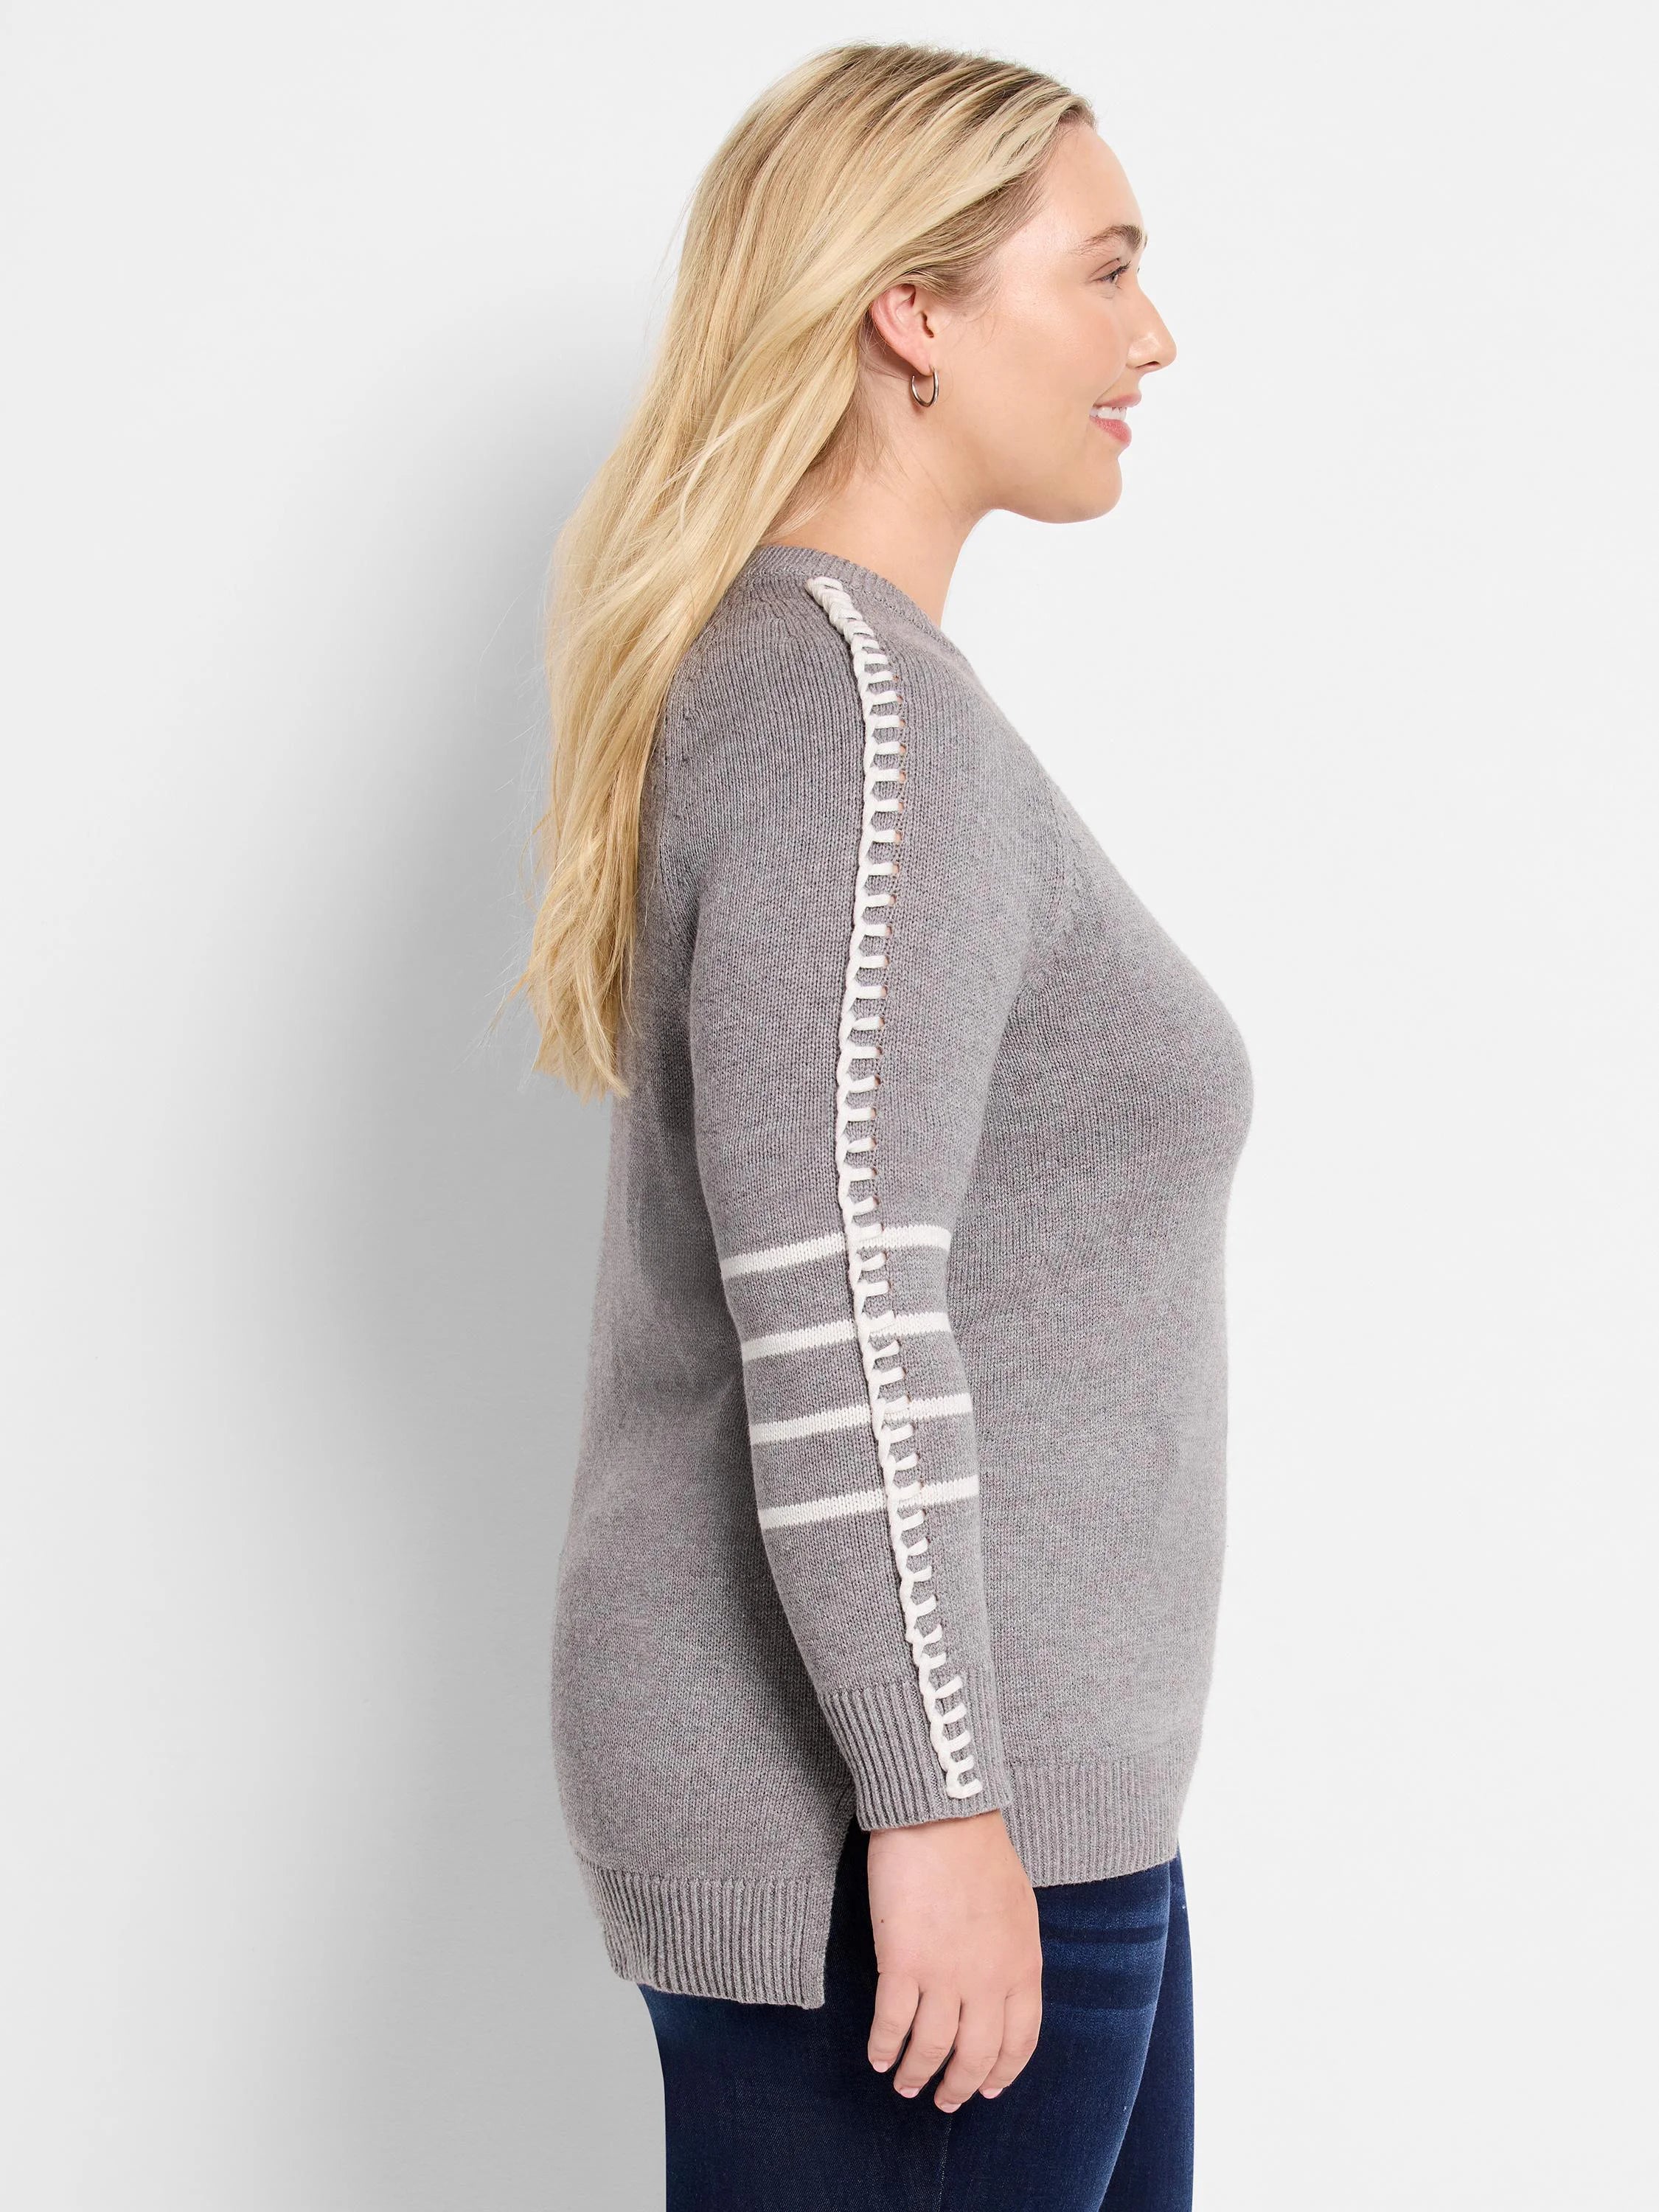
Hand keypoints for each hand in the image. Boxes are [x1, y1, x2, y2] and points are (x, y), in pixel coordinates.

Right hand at [864, 1807, 1042, 2110]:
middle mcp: (987, 1982)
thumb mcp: (1018, 1909)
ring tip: (904, 2083)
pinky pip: (891, 2024)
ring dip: (916, 2074)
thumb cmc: (979, 1850)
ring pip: (931, 2050)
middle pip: (974, 2057)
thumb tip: (999, 1988)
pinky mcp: (902, 1963)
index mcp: (1023, 1968)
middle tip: (943, 2100)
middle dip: (957, 2087)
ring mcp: (944, 1976)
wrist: (942, 1816)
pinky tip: (877, 2056)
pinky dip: (883, 2047)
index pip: (1018, 2042)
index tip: (986, 2089)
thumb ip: (1012, 1955)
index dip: (1000, 2073)